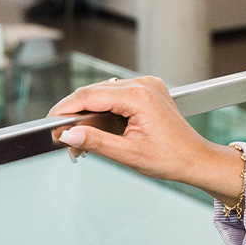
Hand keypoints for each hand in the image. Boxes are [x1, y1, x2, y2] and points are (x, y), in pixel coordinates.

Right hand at [47, 76, 242, 203]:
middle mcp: (143, 85)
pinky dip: (102, 114)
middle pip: (94, 93)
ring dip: (88, 117)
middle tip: (63, 141)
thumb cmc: (171, 158)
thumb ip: (95, 142)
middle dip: (75, 117)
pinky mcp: (148, 93)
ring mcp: (147, 87)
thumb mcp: (128, 154)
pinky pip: (116, 98)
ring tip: (79, 143)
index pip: (90, 95)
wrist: (195, 159)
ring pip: (103, 95)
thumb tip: (68, 135)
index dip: (65, 109)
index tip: (49, 124)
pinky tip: (95, 133)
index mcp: (139, 96)